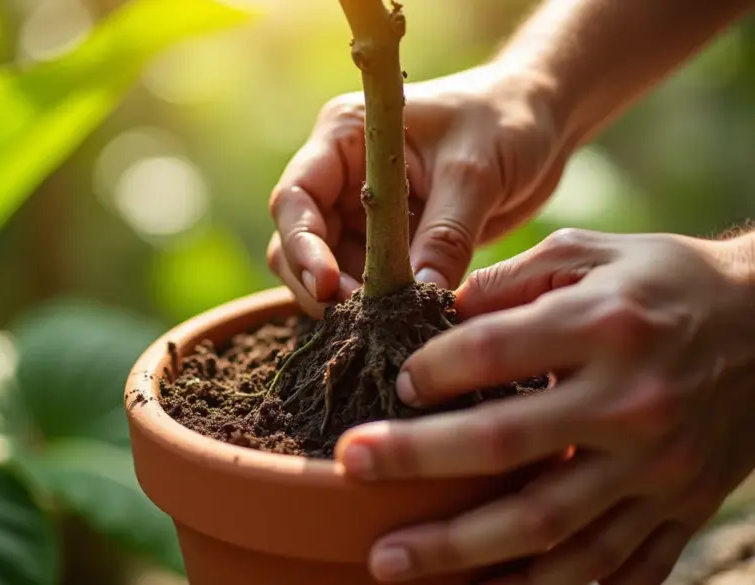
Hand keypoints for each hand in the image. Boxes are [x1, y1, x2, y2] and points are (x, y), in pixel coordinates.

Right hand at [267, 63, 566, 316]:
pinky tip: (402, 321)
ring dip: (349, 300)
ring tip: (389, 324)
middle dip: (321, 283)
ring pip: (327, 268)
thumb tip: (419, 296)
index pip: (295, 197)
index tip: (327, 286)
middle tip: (361, 320)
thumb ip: (445, 235)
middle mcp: (340, 174)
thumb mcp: (476, 173)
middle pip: (299, 240)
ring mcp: (359, 209)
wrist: (543, 120)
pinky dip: (377, 304)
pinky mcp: (385, 240)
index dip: (302, 245)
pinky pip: (365, 279)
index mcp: (344, 137)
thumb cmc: (506, 121)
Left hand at [335, 228, 754, 583]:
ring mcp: (658, 469)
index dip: (431, 370)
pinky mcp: (679, 511)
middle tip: (350, 468)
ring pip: (549, 529)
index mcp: (605, 326)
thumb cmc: (664, 280)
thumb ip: (510, 282)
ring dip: (463, 552)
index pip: (493, 351)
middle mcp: (631, 402)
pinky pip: (613, 568)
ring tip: (390, 561)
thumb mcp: (591, 251)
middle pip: (505, 446)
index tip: (394, 385)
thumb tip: (431, 311)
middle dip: (416, 462)